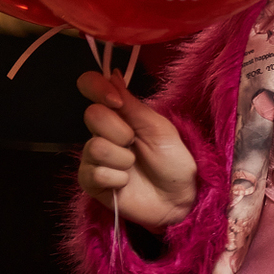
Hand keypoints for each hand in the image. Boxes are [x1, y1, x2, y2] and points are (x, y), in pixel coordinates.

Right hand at [76, 70, 196, 231]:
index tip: (116, 100)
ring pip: (95, 147)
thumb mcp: (160, 128)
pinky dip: (118, 179)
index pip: (90, 87)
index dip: (96, 87)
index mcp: (119, 114)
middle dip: (121, 131)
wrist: (182, 199)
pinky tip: (127, 183)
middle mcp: (102, 132)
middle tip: (136, 144)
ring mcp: (94, 158)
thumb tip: (112, 74)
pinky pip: (96, 173)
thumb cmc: (174, 162)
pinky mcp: (91, 182)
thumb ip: (133, 104)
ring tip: (135, 167)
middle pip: (92, 115)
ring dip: (123, 159)